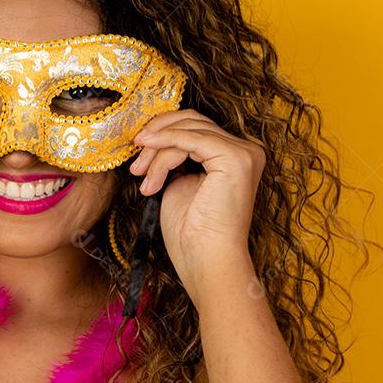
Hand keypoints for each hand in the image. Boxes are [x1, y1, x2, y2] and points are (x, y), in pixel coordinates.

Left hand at [129, 109, 264, 298]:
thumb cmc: (191, 232)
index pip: (195, 127)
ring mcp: (244, 153)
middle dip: (157, 137)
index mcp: (236, 156)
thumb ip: (174, 156)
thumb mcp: (179, 182)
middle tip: (135, 162)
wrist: (205, 260)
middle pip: (192, 122)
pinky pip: (190, 138)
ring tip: (141, 175)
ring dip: (157, 151)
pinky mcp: (235, 158)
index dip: (163, 133)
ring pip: (188, 130)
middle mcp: (247, 151)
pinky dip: (165, 143)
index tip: (137, 152)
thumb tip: (151, 137)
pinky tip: (147, 156)